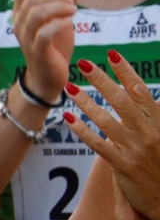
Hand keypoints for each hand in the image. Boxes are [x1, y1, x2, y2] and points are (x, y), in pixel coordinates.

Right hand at [11, 0, 80, 101]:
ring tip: (74, 10)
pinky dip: (59, 23)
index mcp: (21, 12)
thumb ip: (65, 0)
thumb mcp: (62, 19)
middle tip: (72, 1)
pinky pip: (44, 33)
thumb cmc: (54, 46)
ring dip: (59, 7)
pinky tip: (70, 22)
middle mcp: (19, 23)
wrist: (48, 77)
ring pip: (36, 13)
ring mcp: (26, 38)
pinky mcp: (37, 51)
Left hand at [64, 50, 159, 219]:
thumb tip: (142, 94)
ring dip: (85, 101)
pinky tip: (68, 118)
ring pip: (105, 119)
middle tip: (83, 63)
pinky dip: (82, 130)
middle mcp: (148, 132)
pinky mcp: (122, 165)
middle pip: (120, 100)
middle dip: (101, 79)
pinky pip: (98, 144)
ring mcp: (134, 148)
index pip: (141, 91)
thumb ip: (154, 115)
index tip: (113, 54)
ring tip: (69, 87)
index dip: (126, 72)